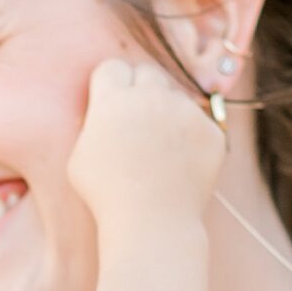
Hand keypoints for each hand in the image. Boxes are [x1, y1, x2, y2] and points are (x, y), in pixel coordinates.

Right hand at [66, 57, 224, 226]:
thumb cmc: (106, 194)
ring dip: (167, 114)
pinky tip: (179, 164)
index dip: (109, 85)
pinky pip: (199, 123)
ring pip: (175, 97)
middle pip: (146, 73)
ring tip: (158, 151)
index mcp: (114, 99)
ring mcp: (186, 111)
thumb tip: (103, 111)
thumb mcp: (79, 157)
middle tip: (135, 122)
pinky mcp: (212, 130)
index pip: (112, 67)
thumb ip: (93, 124)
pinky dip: (190, 138)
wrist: (152, 222)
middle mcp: (152, 96)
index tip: (109, 104)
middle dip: (139, 91)